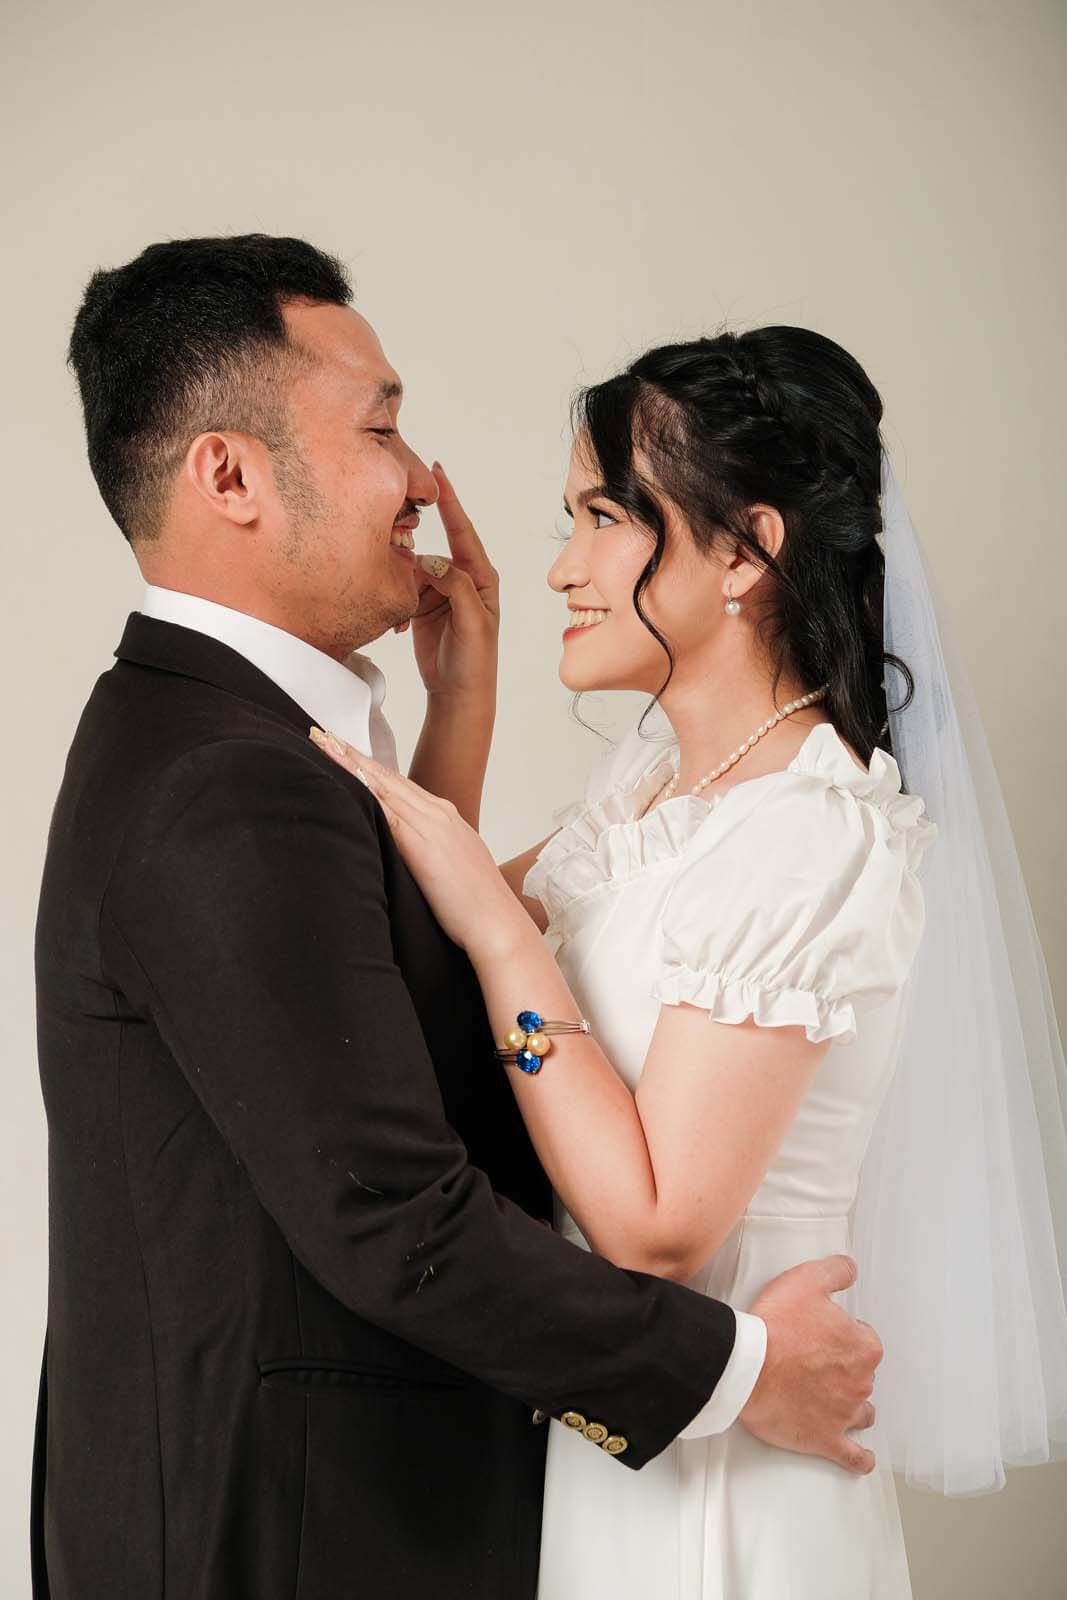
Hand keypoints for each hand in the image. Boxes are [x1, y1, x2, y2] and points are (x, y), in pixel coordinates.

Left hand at [308, 733, 523, 953]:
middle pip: (387, 777)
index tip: (343, 751)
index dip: (369, 766)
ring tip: (323, 744)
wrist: (496, 922)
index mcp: (445, 817)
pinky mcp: (422, 843)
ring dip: (351, 763)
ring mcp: (431, 824)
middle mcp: (438, 812)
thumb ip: (429, 852)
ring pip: (383, 785)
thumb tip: (407, 855)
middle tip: (322, 735)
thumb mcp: (452, 867)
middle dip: (353, 755)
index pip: (399, 784)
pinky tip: (344, 777)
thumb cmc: (475, 904)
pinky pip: (386, 810)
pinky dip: (364, 789)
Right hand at [403, 463, 499, 705]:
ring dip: (401, 584)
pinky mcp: (423, 605)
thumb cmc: (475, 660)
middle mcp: (461, 578)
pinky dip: (397, 604)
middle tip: (393, 550)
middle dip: (411, 551)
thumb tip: (432, 560)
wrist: (459, 693)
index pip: (462, 531)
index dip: (449, 500)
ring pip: (412, 570)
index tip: (436, 470)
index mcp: (480, 577)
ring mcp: (440, 592)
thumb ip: (457, 586)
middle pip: (430, 549)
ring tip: (404, 610)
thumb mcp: (473, 622)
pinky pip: (403, 590)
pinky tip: (399, 627)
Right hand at [740, 1254, 882, 1474]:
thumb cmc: (777, 1324)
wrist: (749, 1366)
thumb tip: (851, 1270)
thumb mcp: (806, 1280)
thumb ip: (835, 1271)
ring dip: (855, 1407)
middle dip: (847, 1368)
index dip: (847, 1333)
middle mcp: (860, 1382)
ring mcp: (844, 1414)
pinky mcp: (826, 1439)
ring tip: (839, 1402)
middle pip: (863, 1375)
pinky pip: (853, 1456)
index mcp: (862, 1347)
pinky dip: (860, 1458)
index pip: (866, 1339)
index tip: (827, 1332)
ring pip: (862, 1412)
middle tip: (819, 1360)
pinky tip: (864, 1459)